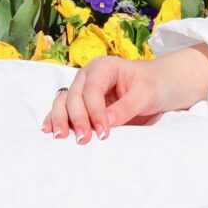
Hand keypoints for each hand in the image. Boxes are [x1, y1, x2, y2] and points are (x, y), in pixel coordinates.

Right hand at [41, 55, 175, 142]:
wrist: (158, 86)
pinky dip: (56, 118)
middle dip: (77, 118)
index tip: (102, 132)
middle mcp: (88, 75)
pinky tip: (49, 129)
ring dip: (60, 118)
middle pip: (74, 96)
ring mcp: (82, 88)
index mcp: (104, 67)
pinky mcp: (81, 102)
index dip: (94, 112)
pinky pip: (64, 108)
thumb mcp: (145, 95)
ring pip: (64, 101)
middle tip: (84, 140)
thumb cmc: (153, 86)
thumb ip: (125, 108)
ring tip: (61, 136)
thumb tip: (106, 123)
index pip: (92, 90)